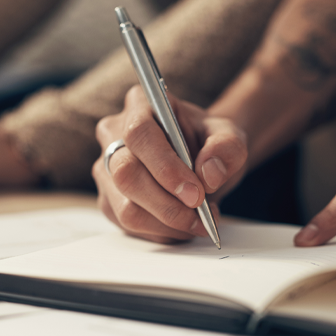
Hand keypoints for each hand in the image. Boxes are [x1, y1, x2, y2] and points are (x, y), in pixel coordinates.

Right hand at [93, 86, 247, 242]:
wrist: (201, 159)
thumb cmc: (209, 142)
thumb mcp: (230, 136)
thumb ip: (227, 147)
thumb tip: (209, 173)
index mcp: (140, 104)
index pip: (139, 133)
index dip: (165, 166)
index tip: (195, 193)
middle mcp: (113, 133)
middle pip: (125, 173)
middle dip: (166, 203)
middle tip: (201, 215)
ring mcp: (105, 168)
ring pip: (124, 206)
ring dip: (166, 223)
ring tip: (198, 222)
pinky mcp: (108, 198)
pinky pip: (127, 224)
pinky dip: (160, 232)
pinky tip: (182, 225)